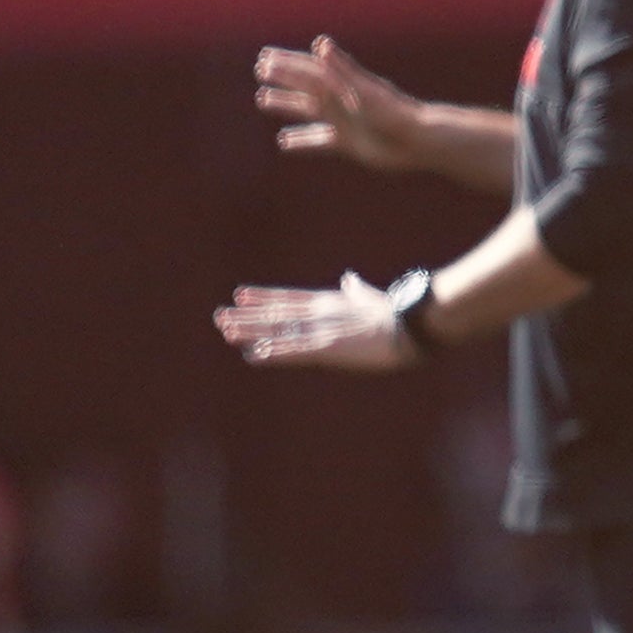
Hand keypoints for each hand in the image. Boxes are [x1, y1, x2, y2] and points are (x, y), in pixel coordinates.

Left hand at [215, 272, 415, 372]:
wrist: (412, 324)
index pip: (288, 299)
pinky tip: (255, 355)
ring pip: (279, 330)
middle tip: (221, 316)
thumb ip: (356, 290)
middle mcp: (319, 314)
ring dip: (252, 332)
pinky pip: (294, 351)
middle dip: (248, 316)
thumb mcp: (371, 298)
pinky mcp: (329, 348)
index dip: (263, 297)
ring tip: (227, 331)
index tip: (240, 295)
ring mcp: (322, 330)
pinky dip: (273, 352)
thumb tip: (350, 278)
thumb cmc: (397, 313)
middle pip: (276, 314)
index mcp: (329, 302)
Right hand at [254, 37, 423, 169]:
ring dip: (286, 105)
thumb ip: (340, 68)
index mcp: (343, 85)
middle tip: (260, 71)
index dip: (287, 63)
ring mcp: (343, 121)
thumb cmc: (392, 112)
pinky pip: (319, 141)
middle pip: (305, 86)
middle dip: (283, 78)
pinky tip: (283, 143)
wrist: (417, 141)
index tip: (264, 58)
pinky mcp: (348, 143)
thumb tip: (320, 44)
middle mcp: (341, 101)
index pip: (309, 70)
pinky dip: (301, 141)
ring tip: (262, 100)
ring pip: (308, 111)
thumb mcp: (362, 89)